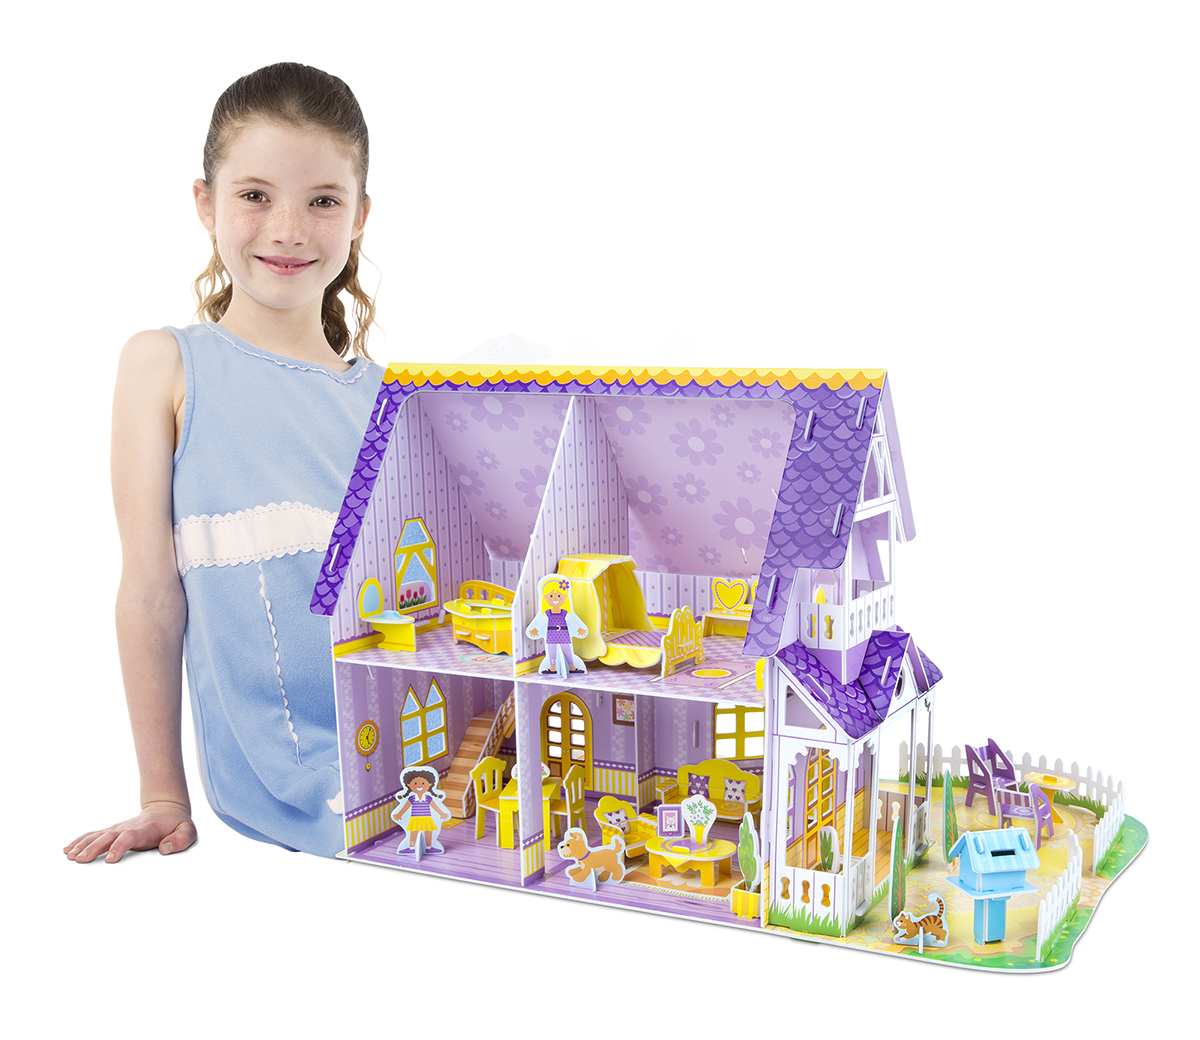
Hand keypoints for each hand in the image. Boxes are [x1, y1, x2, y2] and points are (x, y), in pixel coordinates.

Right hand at [63, 801, 195, 862]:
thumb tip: (165, 848)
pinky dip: (80, 840)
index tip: (110, 859)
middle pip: (108, 836)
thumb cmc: (176, 823)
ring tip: (71, 855)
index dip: (119, 847)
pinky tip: (68, 849)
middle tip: (81, 859)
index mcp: (145, 830)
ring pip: (98, 835)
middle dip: (94, 848)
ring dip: (84, 845)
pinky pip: (94, 834)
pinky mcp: (113, 830)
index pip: (130, 837)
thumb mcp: (187, 830)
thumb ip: (181, 839)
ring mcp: (119, 828)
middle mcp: (128, 828)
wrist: (166, 808)